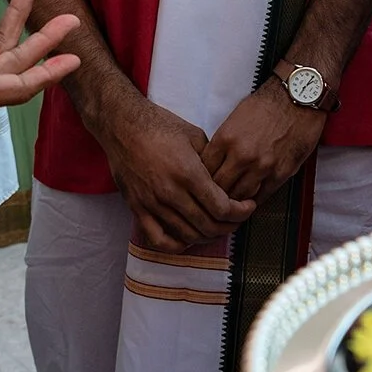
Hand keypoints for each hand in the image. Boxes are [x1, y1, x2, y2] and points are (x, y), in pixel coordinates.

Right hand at [94, 99, 254, 252]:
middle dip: (229, 226)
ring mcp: (152, 204)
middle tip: (237, 219)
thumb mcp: (195, 136)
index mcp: (188, 173)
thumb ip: (212, 162)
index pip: (221, 208)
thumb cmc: (160, 125)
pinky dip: (177, 245)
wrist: (122, 125)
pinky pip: (158, 239)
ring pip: (187, 235)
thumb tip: (226, 181)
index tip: (248, 206)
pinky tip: (188, 238)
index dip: (240, 212)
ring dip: (207, 236)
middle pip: (208, 225)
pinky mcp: (137, 208)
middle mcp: (171, 193)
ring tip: (217, 227)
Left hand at [200, 76, 330, 203]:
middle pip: (219, 187)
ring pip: (239, 196)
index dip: (202, 178)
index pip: (204, 170)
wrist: (298, 97)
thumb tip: (214, 160)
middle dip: (215, 193)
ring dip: (235, 200)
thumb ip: (224, 141)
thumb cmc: (268, 103)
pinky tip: (251, 199)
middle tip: (215, 197)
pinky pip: (262, 195)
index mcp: (226, 138)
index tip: (203, 182)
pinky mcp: (280, 173)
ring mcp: (261, 166)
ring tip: (232, 202)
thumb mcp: (236, 116)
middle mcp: (241, 155)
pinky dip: (255, 199)